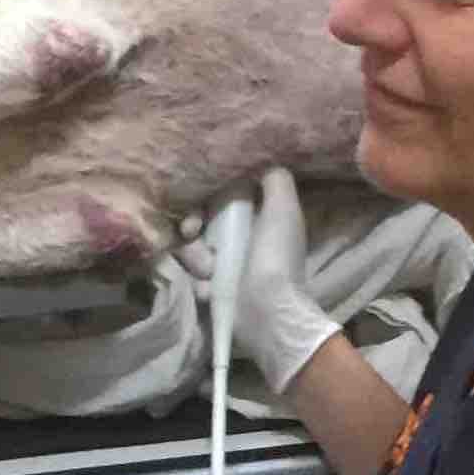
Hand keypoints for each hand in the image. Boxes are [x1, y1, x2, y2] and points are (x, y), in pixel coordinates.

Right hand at [184, 169, 338, 392]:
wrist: (267, 314)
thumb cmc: (275, 258)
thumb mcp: (284, 210)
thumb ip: (275, 180)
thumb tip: (263, 160)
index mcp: (255, 218)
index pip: (216, 198)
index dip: (203, 200)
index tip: (199, 208)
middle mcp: (239, 239)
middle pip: (198, 222)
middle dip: (192, 229)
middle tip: (192, 234)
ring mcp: (224, 267)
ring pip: (189, 250)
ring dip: (196, 259)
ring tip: (210, 274)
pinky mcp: (213, 292)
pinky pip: (190, 278)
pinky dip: (199, 284)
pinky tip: (210, 292)